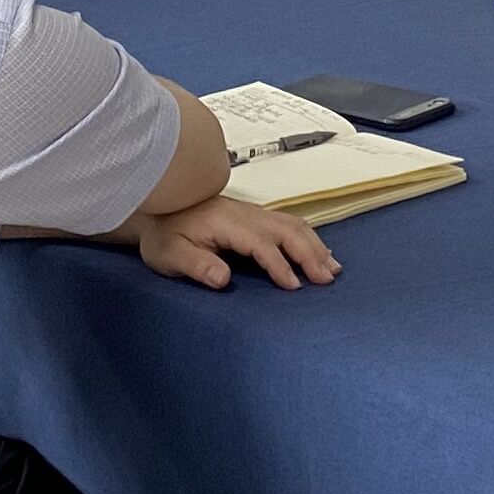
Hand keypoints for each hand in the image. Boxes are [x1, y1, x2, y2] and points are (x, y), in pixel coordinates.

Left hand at [132, 196, 341, 290]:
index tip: (294, 286)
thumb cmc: (164, 234)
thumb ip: (196, 264)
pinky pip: (290, 223)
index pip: (261, 244)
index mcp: (227, 223)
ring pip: (293, 225)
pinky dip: (309, 238)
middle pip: (287, 230)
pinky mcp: (255, 217)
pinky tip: (319, 252)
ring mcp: (253, 214)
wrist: (160, 206)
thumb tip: (222, 278)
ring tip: (333, 269)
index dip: (279, 265)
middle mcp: (245, 215)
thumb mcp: (169, 254)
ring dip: (315, 245)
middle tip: (326, 280)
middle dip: (310, 254)